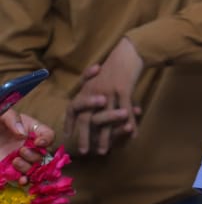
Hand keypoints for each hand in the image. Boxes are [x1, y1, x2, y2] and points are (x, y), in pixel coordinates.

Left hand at [0, 112, 53, 183]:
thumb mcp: (3, 114)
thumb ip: (12, 119)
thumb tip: (22, 133)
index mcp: (32, 130)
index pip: (48, 135)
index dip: (47, 140)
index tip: (38, 142)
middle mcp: (30, 146)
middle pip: (44, 154)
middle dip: (34, 155)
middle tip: (21, 151)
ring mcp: (22, 159)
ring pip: (35, 168)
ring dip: (28, 167)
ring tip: (15, 161)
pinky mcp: (12, 170)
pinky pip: (24, 178)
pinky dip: (25, 180)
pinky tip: (21, 180)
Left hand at [66, 40, 143, 155]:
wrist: (130, 52)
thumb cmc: (116, 65)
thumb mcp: (101, 78)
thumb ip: (96, 92)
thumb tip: (97, 108)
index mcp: (87, 88)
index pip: (73, 108)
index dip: (70, 123)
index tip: (68, 136)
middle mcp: (94, 91)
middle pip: (86, 118)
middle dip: (84, 137)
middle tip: (85, 151)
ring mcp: (108, 91)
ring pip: (105, 120)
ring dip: (105, 137)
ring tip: (104, 150)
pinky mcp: (123, 90)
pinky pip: (125, 112)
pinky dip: (129, 125)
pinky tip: (132, 134)